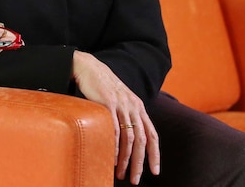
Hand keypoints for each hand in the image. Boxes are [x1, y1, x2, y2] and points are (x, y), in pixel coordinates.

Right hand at [72, 51, 159, 184]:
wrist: (89, 68)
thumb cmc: (103, 87)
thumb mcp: (121, 101)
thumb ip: (127, 117)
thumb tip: (129, 140)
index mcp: (139, 107)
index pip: (152, 135)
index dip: (155, 155)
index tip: (155, 171)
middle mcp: (134, 106)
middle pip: (142, 140)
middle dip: (139, 163)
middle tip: (134, 179)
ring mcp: (122, 105)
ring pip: (129, 138)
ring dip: (126, 159)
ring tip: (120, 173)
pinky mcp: (108, 103)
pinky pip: (114, 128)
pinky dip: (115, 145)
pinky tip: (112, 157)